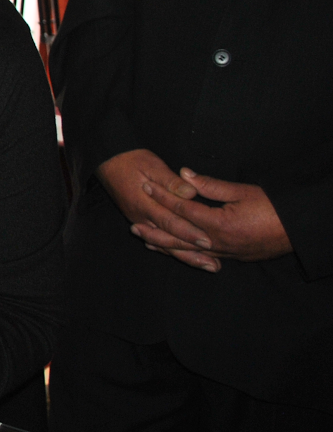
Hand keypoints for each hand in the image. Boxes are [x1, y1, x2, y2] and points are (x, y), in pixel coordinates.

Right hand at [96, 149, 220, 271]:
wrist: (108, 161)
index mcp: (144, 203)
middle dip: (192, 253)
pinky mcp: (139, 220)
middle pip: (168, 239)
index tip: (209, 242)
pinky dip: (171, 250)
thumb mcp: (152, 165)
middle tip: (214, 265)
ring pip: (163, 243)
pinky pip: (157, 240)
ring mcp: (139, 220)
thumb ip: (171, 181)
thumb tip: (190, 193)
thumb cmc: (131, 160)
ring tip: (206, 265)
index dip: (190, 233)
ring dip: (185, 255)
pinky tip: (184, 256)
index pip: (171, 222)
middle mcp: (140, 217)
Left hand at [137, 168, 291, 264]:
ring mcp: (223, 252)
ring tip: (144, 240)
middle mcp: (216, 242)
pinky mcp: (229, 257)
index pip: (182, 209)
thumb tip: (184, 174)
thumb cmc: (273, 208)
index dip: (162, 197)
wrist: (298, 231)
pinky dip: (182, 253)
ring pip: (186, 250)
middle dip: (154, 229)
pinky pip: (199, 256)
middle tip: (132, 225)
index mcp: (218, 224)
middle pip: (177, 236)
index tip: (146, 187)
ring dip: (164, 245)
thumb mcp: (243, 192)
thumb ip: (210, 185)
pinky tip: (171, 251)